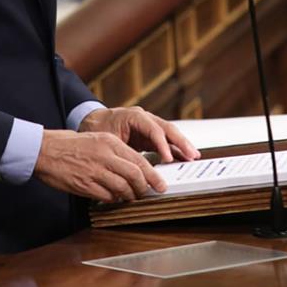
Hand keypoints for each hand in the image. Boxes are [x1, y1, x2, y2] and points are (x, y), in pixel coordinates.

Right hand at [33, 129, 164, 202]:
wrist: (46, 150)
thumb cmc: (72, 145)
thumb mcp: (98, 139)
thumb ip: (116, 152)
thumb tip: (135, 168)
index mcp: (110, 142)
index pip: (139, 161)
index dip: (153, 176)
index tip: (160, 184)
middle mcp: (105, 156)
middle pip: (135, 176)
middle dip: (144, 188)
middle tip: (147, 194)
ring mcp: (95, 171)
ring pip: (123, 188)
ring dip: (130, 196)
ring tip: (131, 197)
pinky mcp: (85, 185)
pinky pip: (107, 196)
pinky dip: (114, 199)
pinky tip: (114, 198)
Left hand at [78, 106, 200, 163]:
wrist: (93, 122)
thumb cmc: (98, 130)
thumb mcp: (108, 140)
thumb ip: (122, 152)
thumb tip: (132, 170)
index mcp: (134, 116)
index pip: (153, 130)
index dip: (162, 144)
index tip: (168, 158)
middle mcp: (145, 118)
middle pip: (167, 128)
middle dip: (180, 142)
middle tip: (191, 155)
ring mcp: (149, 125)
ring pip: (170, 133)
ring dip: (182, 144)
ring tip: (193, 156)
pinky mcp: (150, 134)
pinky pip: (166, 140)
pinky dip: (175, 148)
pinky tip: (184, 157)